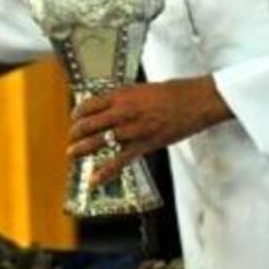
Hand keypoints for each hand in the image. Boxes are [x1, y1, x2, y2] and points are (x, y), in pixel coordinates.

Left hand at [67, 76, 231, 185]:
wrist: (197, 101)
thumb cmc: (174, 92)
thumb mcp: (143, 89)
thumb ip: (126, 97)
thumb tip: (113, 105)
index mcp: (122, 95)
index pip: (90, 104)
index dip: (78, 113)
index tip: (75, 118)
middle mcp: (123, 111)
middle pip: (90, 124)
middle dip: (76, 133)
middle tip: (71, 138)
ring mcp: (133, 129)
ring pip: (100, 141)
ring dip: (83, 149)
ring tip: (72, 153)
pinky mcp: (145, 144)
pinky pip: (120, 160)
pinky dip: (105, 171)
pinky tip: (93, 180)